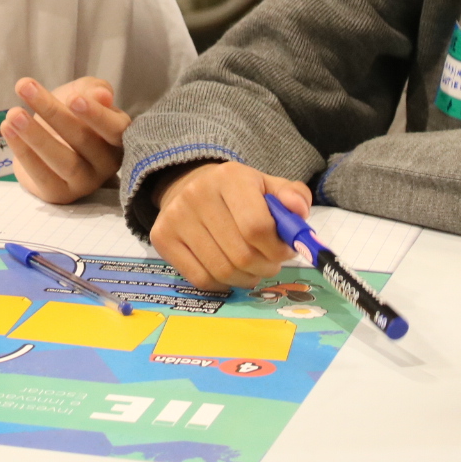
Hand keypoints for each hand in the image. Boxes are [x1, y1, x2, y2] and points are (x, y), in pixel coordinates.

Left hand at [4, 76, 129, 203]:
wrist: (49, 146)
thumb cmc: (72, 116)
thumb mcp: (84, 94)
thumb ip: (94, 90)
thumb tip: (103, 96)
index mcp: (118, 137)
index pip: (115, 128)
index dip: (96, 114)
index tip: (73, 98)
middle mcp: (107, 163)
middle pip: (83, 140)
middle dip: (54, 113)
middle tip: (26, 88)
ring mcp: (85, 182)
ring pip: (63, 161)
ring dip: (35, 136)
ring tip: (13, 113)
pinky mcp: (60, 194)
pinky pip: (42, 174)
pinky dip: (23, 151)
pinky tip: (7, 129)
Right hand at [148, 160, 312, 291]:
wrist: (189, 185)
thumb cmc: (238, 192)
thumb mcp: (267, 185)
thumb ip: (292, 196)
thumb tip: (298, 210)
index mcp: (229, 177)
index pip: (257, 226)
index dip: (278, 248)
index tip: (286, 251)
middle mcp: (197, 195)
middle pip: (241, 255)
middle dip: (266, 267)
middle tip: (271, 263)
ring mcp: (175, 218)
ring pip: (222, 272)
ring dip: (247, 278)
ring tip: (253, 268)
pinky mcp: (161, 238)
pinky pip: (201, 279)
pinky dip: (222, 284)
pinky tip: (230, 271)